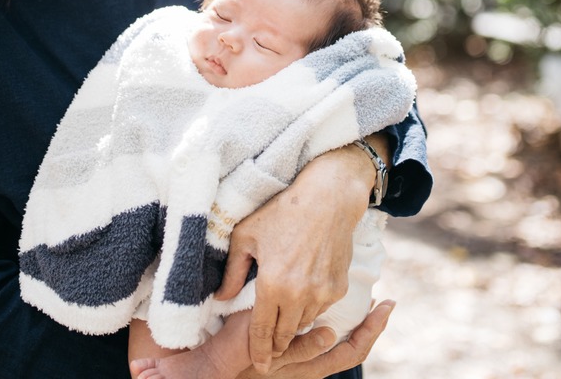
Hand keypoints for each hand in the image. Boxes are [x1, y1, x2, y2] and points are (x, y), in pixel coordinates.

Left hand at [216, 144, 377, 371]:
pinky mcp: (339, 288)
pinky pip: (320, 309)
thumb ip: (232, 272)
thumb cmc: (283, 211)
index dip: (258, 352)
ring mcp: (322, 293)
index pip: (262, 331)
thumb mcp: (246, 236)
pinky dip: (310, 308)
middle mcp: (299, 295)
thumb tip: (221, 298)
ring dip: (293, 324)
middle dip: (276, 344)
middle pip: (285, 335)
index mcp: (273, 285)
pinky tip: (302, 296)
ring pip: (303, 324)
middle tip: (269, 350)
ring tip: (283, 318)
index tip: (258, 365)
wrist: (329, 198)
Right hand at [232, 300, 394, 378]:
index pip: (352, 350)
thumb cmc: (241, 358)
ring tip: (368, 300)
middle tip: (385, 302)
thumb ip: (301, 349)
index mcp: (310, 366)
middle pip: (353, 348)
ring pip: (342, 344)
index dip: (372, 331)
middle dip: (372, 326)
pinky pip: (327, 339)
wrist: (218, 368)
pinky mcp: (296, 351)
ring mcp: (305, 360)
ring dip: (358, 323)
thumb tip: (332, 335)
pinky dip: (340, 322)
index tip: (384, 307)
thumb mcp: (270, 354)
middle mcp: (313, 367)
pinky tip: (337, 305)